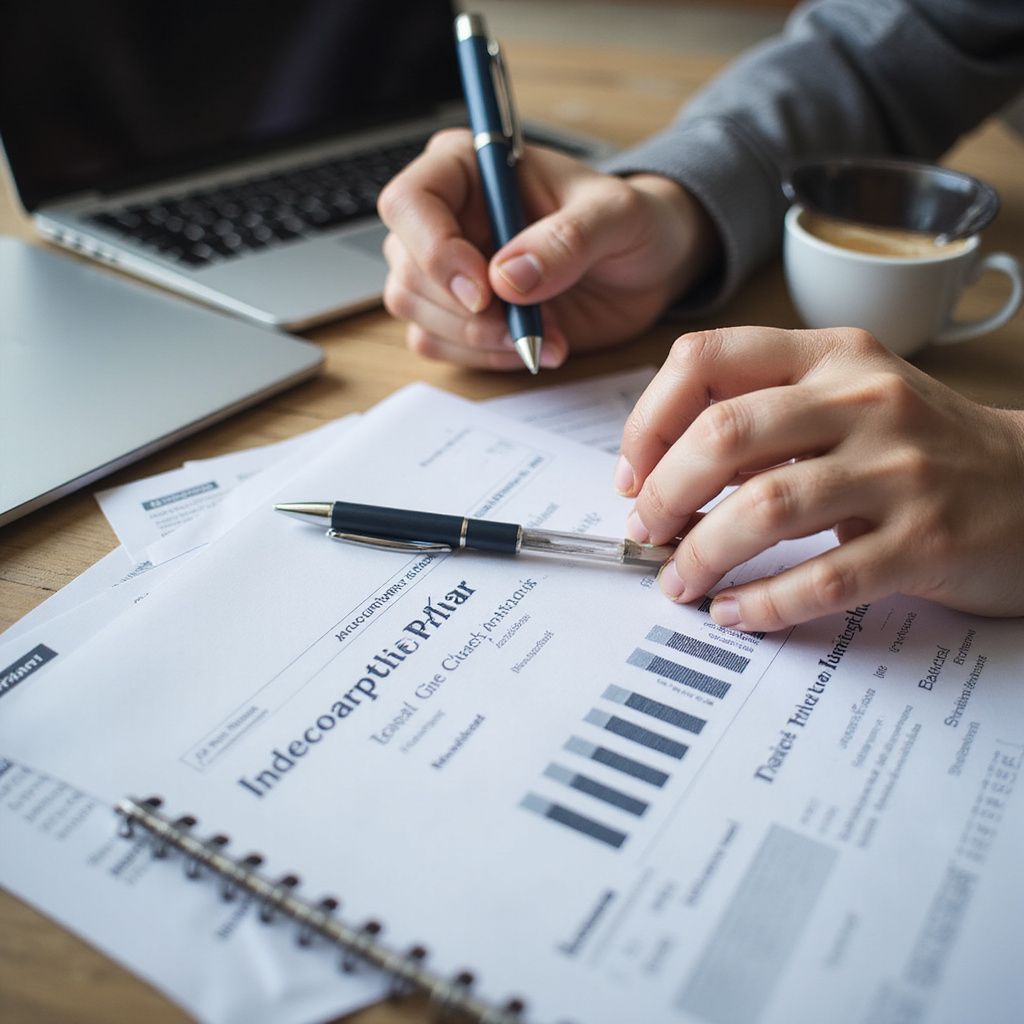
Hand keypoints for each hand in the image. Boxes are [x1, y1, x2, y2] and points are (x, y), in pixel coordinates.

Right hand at [378, 129, 717, 369]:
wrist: (649, 269)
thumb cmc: (632, 224)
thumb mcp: (617, 217)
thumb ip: (567, 240)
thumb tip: (507, 278)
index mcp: (468, 167)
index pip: (409, 202)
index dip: (434, 251)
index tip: (484, 292)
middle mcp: (446, 216)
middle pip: (407, 268)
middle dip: (464, 312)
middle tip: (525, 326)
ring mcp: (448, 269)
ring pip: (415, 312)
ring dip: (477, 338)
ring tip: (544, 336)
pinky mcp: (460, 314)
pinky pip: (438, 344)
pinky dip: (484, 356)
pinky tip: (533, 345)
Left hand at [616, 326, 1023, 630]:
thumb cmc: (921, 445)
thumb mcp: (846, 400)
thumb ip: (762, 418)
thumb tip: (660, 469)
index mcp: (830, 355)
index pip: (706, 359)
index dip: (648, 420)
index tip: (632, 473)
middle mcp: (864, 399)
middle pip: (723, 434)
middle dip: (663, 493)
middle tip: (645, 533)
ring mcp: (899, 469)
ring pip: (764, 508)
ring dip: (701, 553)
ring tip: (677, 580)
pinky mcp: (925, 540)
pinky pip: (823, 577)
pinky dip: (762, 601)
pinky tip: (733, 612)